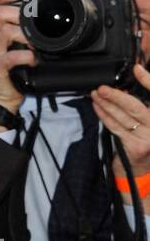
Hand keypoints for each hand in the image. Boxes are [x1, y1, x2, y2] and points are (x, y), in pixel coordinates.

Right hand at [0, 0, 33, 115]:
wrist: (2, 95)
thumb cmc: (13, 65)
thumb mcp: (20, 35)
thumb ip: (31, 6)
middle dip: (19, 13)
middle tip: (35, 21)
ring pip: (4, 31)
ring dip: (25, 34)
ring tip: (36, 42)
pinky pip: (10, 57)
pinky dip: (25, 56)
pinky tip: (33, 58)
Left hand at [91, 64, 149, 180]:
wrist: (142, 170)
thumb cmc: (145, 139)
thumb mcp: (149, 120)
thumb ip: (144, 102)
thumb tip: (131, 79)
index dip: (148, 80)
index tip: (137, 69)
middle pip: (135, 107)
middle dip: (116, 95)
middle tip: (102, 88)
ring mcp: (147, 139)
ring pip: (122, 117)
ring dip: (106, 104)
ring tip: (96, 95)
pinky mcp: (134, 147)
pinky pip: (115, 127)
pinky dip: (104, 116)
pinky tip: (97, 107)